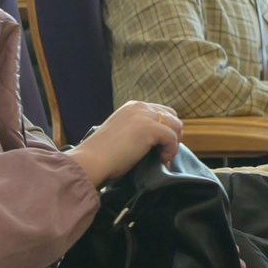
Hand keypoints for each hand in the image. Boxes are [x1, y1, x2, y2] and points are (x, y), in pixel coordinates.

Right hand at [67, 102, 183, 185]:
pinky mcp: (149, 128)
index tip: (159, 148)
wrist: (91, 160)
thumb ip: (137, 131)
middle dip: (173, 134)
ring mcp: (144, 115)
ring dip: (173, 143)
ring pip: (176, 125)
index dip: (165, 130)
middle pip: (172, 116)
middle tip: (163, 152)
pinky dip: (171, 151)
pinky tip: (160, 160)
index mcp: (132, 107)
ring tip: (161, 157)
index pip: (161, 112)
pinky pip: (172, 138)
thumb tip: (157, 142)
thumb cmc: (103, 156)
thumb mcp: (122, 134)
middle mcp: (139, 106)